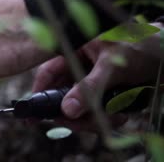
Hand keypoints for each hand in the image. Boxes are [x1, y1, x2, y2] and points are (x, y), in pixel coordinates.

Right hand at [32, 37, 160, 129]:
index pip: (48, 72)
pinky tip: (119, 115)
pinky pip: (94, 109)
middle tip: (81, 125)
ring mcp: (89, 79)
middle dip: (72, 113)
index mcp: (73, 49)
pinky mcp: (101, 91)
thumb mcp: (112, 68)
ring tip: (114, 118)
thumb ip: (88, 89)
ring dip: (92, 118)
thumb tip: (67, 111)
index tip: (34, 115)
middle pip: (62, 95)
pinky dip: (104, 116)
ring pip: (78, 106)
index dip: (40, 93)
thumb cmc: (141, 49)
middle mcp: (77, 65)